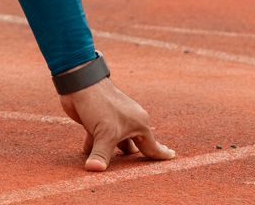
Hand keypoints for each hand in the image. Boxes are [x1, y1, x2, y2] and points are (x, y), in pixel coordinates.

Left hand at [58, 78, 175, 171]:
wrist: (81, 84)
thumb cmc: (101, 105)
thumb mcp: (104, 133)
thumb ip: (101, 154)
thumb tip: (95, 170)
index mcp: (139, 124)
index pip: (152, 146)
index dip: (162, 154)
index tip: (173, 157)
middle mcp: (129, 123)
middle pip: (135, 146)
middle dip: (135, 159)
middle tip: (143, 170)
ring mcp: (114, 122)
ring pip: (117, 144)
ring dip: (113, 155)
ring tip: (115, 169)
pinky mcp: (99, 122)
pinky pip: (100, 140)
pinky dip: (96, 149)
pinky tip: (88, 157)